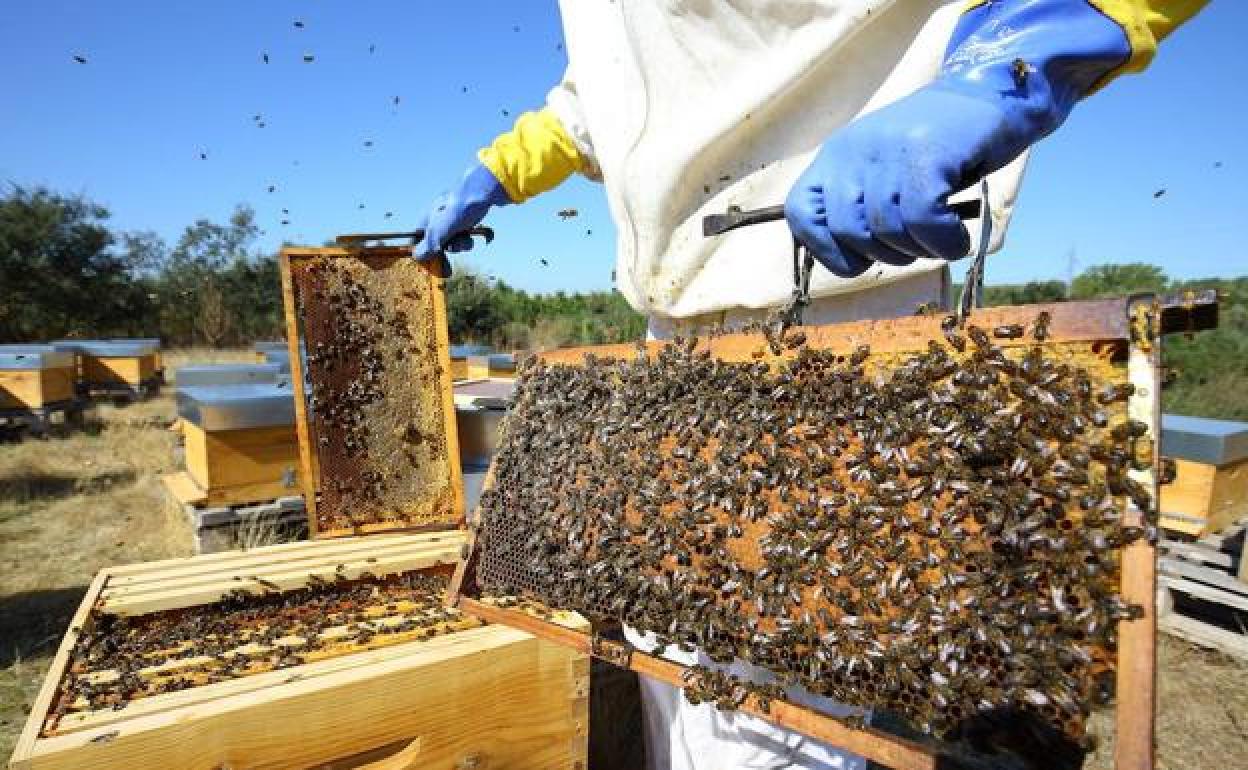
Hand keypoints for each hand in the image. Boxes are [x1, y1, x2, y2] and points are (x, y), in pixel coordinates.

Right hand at [412, 163, 510, 259]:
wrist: (484, 191)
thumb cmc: (459, 208)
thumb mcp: (440, 231)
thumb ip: (428, 245)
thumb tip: (417, 257)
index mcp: (426, 219)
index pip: (417, 240)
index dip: (423, 254)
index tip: (431, 266)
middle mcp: (437, 217)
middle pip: (436, 242)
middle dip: (446, 250)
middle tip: (450, 260)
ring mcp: (452, 217)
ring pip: (452, 240)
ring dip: (459, 244)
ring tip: (465, 239)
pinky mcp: (466, 218)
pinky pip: (463, 234)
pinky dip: (467, 238)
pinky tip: (472, 235)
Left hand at [783, 85, 1003, 276]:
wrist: (989, 90)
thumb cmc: (938, 147)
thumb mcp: (884, 170)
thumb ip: (860, 205)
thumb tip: (850, 259)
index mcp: (836, 155)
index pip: (800, 212)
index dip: (824, 248)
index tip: (859, 258)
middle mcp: (854, 149)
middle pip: (847, 230)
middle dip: (883, 255)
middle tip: (914, 246)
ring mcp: (890, 149)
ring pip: (888, 230)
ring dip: (920, 250)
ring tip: (941, 237)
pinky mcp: (927, 153)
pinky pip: (924, 221)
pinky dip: (944, 242)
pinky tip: (957, 238)